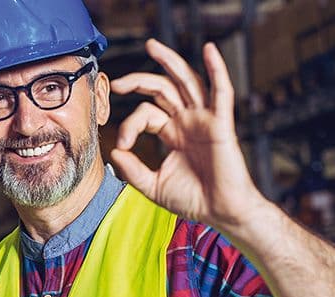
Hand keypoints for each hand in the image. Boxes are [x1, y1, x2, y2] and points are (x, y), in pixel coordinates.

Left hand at [109, 39, 269, 231]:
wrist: (220, 212)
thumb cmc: (193, 200)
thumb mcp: (153, 186)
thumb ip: (133, 170)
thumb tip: (113, 152)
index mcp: (172, 132)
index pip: (146, 113)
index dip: (130, 124)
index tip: (122, 144)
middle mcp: (187, 121)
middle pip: (162, 88)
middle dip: (139, 80)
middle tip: (118, 82)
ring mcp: (204, 120)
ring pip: (187, 82)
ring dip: (170, 62)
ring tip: (152, 46)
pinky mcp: (221, 124)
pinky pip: (221, 92)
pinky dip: (217, 69)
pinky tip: (210, 50)